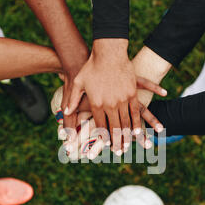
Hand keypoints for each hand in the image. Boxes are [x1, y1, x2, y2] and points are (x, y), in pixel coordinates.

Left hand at [66, 39, 140, 154]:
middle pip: (114, 128)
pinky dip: (137, 123)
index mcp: (96, 104)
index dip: (103, 137)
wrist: (108, 53)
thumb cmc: (91, 67)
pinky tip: (139, 131)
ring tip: (129, 145)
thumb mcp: (78, 83)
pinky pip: (136, 112)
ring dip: (128, 136)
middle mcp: (110, 104)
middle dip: (117, 142)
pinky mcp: (132, 93)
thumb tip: (66, 113)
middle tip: (118, 151)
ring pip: (126, 123)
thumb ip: (72, 99)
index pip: (100, 126)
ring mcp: (122, 100)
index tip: (105, 146)